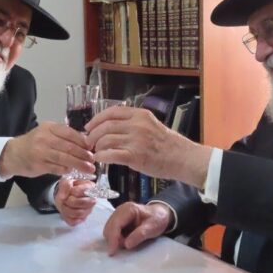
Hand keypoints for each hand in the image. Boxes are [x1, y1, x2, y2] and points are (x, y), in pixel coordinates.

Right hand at [0, 121, 94, 177]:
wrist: (13, 154)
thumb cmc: (34, 143)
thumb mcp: (47, 133)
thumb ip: (63, 136)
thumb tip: (85, 142)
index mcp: (49, 128)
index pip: (70, 133)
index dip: (83, 141)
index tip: (92, 147)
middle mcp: (45, 138)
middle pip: (69, 147)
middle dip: (83, 154)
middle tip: (93, 159)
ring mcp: (41, 152)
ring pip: (64, 158)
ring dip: (79, 164)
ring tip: (89, 168)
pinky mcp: (39, 165)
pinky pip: (57, 168)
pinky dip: (66, 170)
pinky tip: (73, 171)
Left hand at [54, 177, 96, 225]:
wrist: (65, 194)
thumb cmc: (68, 187)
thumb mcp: (66, 180)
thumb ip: (66, 185)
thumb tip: (64, 196)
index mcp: (90, 188)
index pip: (82, 191)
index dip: (73, 191)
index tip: (70, 190)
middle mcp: (92, 200)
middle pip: (83, 203)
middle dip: (70, 201)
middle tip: (67, 198)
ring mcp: (87, 211)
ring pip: (78, 213)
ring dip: (67, 209)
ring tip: (65, 204)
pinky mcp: (81, 219)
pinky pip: (73, 222)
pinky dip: (67, 217)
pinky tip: (66, 211)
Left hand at [85, 107, 211, 187]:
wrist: (183, 158)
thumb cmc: (168, 145)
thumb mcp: (152, 125)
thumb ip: (134, 124)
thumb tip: (113, 127)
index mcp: (140, 115)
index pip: (112, 112)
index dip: (97, 119)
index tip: (89, 126)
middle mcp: (137, 125)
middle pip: (105, 126)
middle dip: (93, 135)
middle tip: (89, 142)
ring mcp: (136, 140)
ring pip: (105, 140)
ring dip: (97, 147)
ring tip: (97, 152)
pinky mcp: (135, 156)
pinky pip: (110, 155)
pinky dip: (102, 157)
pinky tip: (100, 160)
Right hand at [103, 202, 172, 254]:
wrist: (160, 215)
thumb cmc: (157, 220)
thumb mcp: (152, 228)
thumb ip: (140, 235)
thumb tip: (126, 244)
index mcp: (128, 209)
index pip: (115, 224)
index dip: (113, 238)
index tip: (112, 252)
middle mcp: (120, 210)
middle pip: (109, 227)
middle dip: (114, 240)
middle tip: (126, 246)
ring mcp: (117, 215)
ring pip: (108, 230)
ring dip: (115, 239)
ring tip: (129, 241)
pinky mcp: (117, 220)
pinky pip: (112, 231)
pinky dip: (116, 238)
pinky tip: (126, 239)